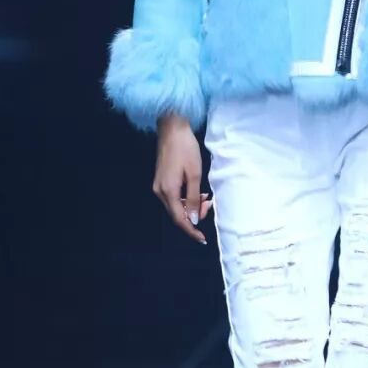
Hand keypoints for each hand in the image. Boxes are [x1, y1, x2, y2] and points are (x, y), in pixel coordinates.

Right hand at [153, 113, 213, 245]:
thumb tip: (192, 219)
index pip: (179, 219)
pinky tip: (197, 192)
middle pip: (176, 214)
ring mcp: (158, 186)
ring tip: (206, 198)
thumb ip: (193, 198)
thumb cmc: (185, 148)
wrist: (172, 128)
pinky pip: (173, 197)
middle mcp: (159, 191)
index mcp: (167, 191)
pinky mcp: (161, 180)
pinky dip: (186, 198)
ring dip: (191, 206)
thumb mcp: (194, 174)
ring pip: (175, 206)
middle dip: (194, 215)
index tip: (202, 239)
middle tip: (209, 206)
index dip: (191, 231)